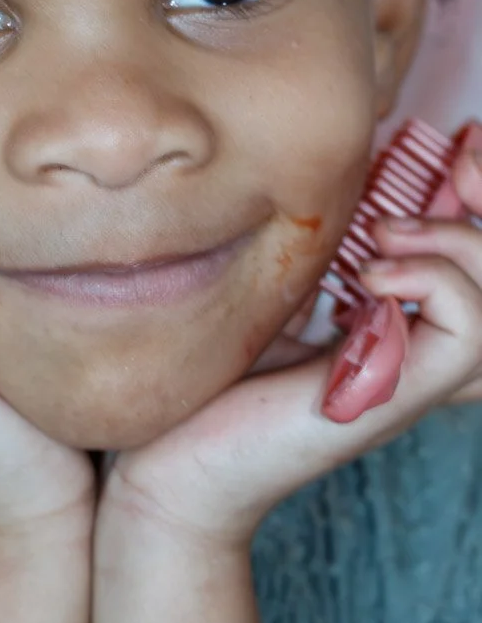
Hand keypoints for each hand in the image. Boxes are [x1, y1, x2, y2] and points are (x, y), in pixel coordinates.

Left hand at [99, 143, 481, 550]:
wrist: (171, 473)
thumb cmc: (209, 385)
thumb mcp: (269, 294)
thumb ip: (312, 249)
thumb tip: (335, 179)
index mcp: (398, 320)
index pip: (479, 255)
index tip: (459, 149)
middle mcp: (417, 349)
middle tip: (439, 174)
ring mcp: (411, 377)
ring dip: (458, 241)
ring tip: (383, 236)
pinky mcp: (391, 396)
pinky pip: (470, 333)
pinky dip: (434, 281)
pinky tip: (371, 274)